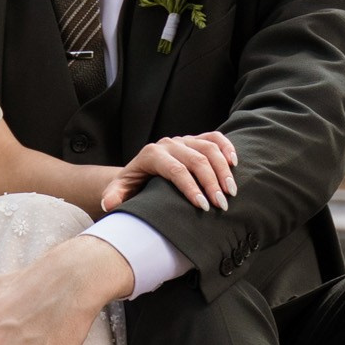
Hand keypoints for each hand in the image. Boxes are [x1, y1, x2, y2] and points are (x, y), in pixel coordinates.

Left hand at [102, 128, 238, 215]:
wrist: (139, 172)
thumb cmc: (132, 185)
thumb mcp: (120, 191)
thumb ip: (114, 196)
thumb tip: (109, 203)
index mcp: (152, 155)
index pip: (176, 170)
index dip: (190, 188)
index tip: (202, 207)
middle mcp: (169, 144)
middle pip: (196, 160)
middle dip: (211, 183)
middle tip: (222, 205)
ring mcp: (183, 139)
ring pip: (209, 148)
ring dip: (223, 170)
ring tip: (231, 192)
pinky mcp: (195, 139)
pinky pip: (215, 138)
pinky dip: (227, 148)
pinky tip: (235, 164)